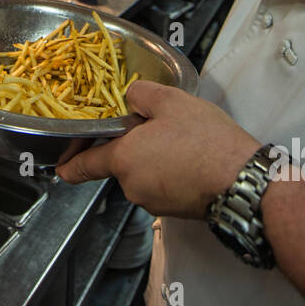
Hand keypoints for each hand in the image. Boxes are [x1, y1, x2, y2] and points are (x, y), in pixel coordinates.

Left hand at [56, 81, 260, 218]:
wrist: (244, 181)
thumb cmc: (208, 142)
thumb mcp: (172, 101)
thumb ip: (141, 94)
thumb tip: (130, 97)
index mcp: (124, 158)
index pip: (84, 165)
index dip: (69, 163)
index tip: (60, 167)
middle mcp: (133, 185)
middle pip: (120, 164)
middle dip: (132, 147)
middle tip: (157, 127)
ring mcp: (153, 202)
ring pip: (143, 175)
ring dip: (153, 159)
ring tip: (183, 142)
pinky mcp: (174, 211)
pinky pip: (162, 186)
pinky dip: (170, 173)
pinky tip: (192, 159)